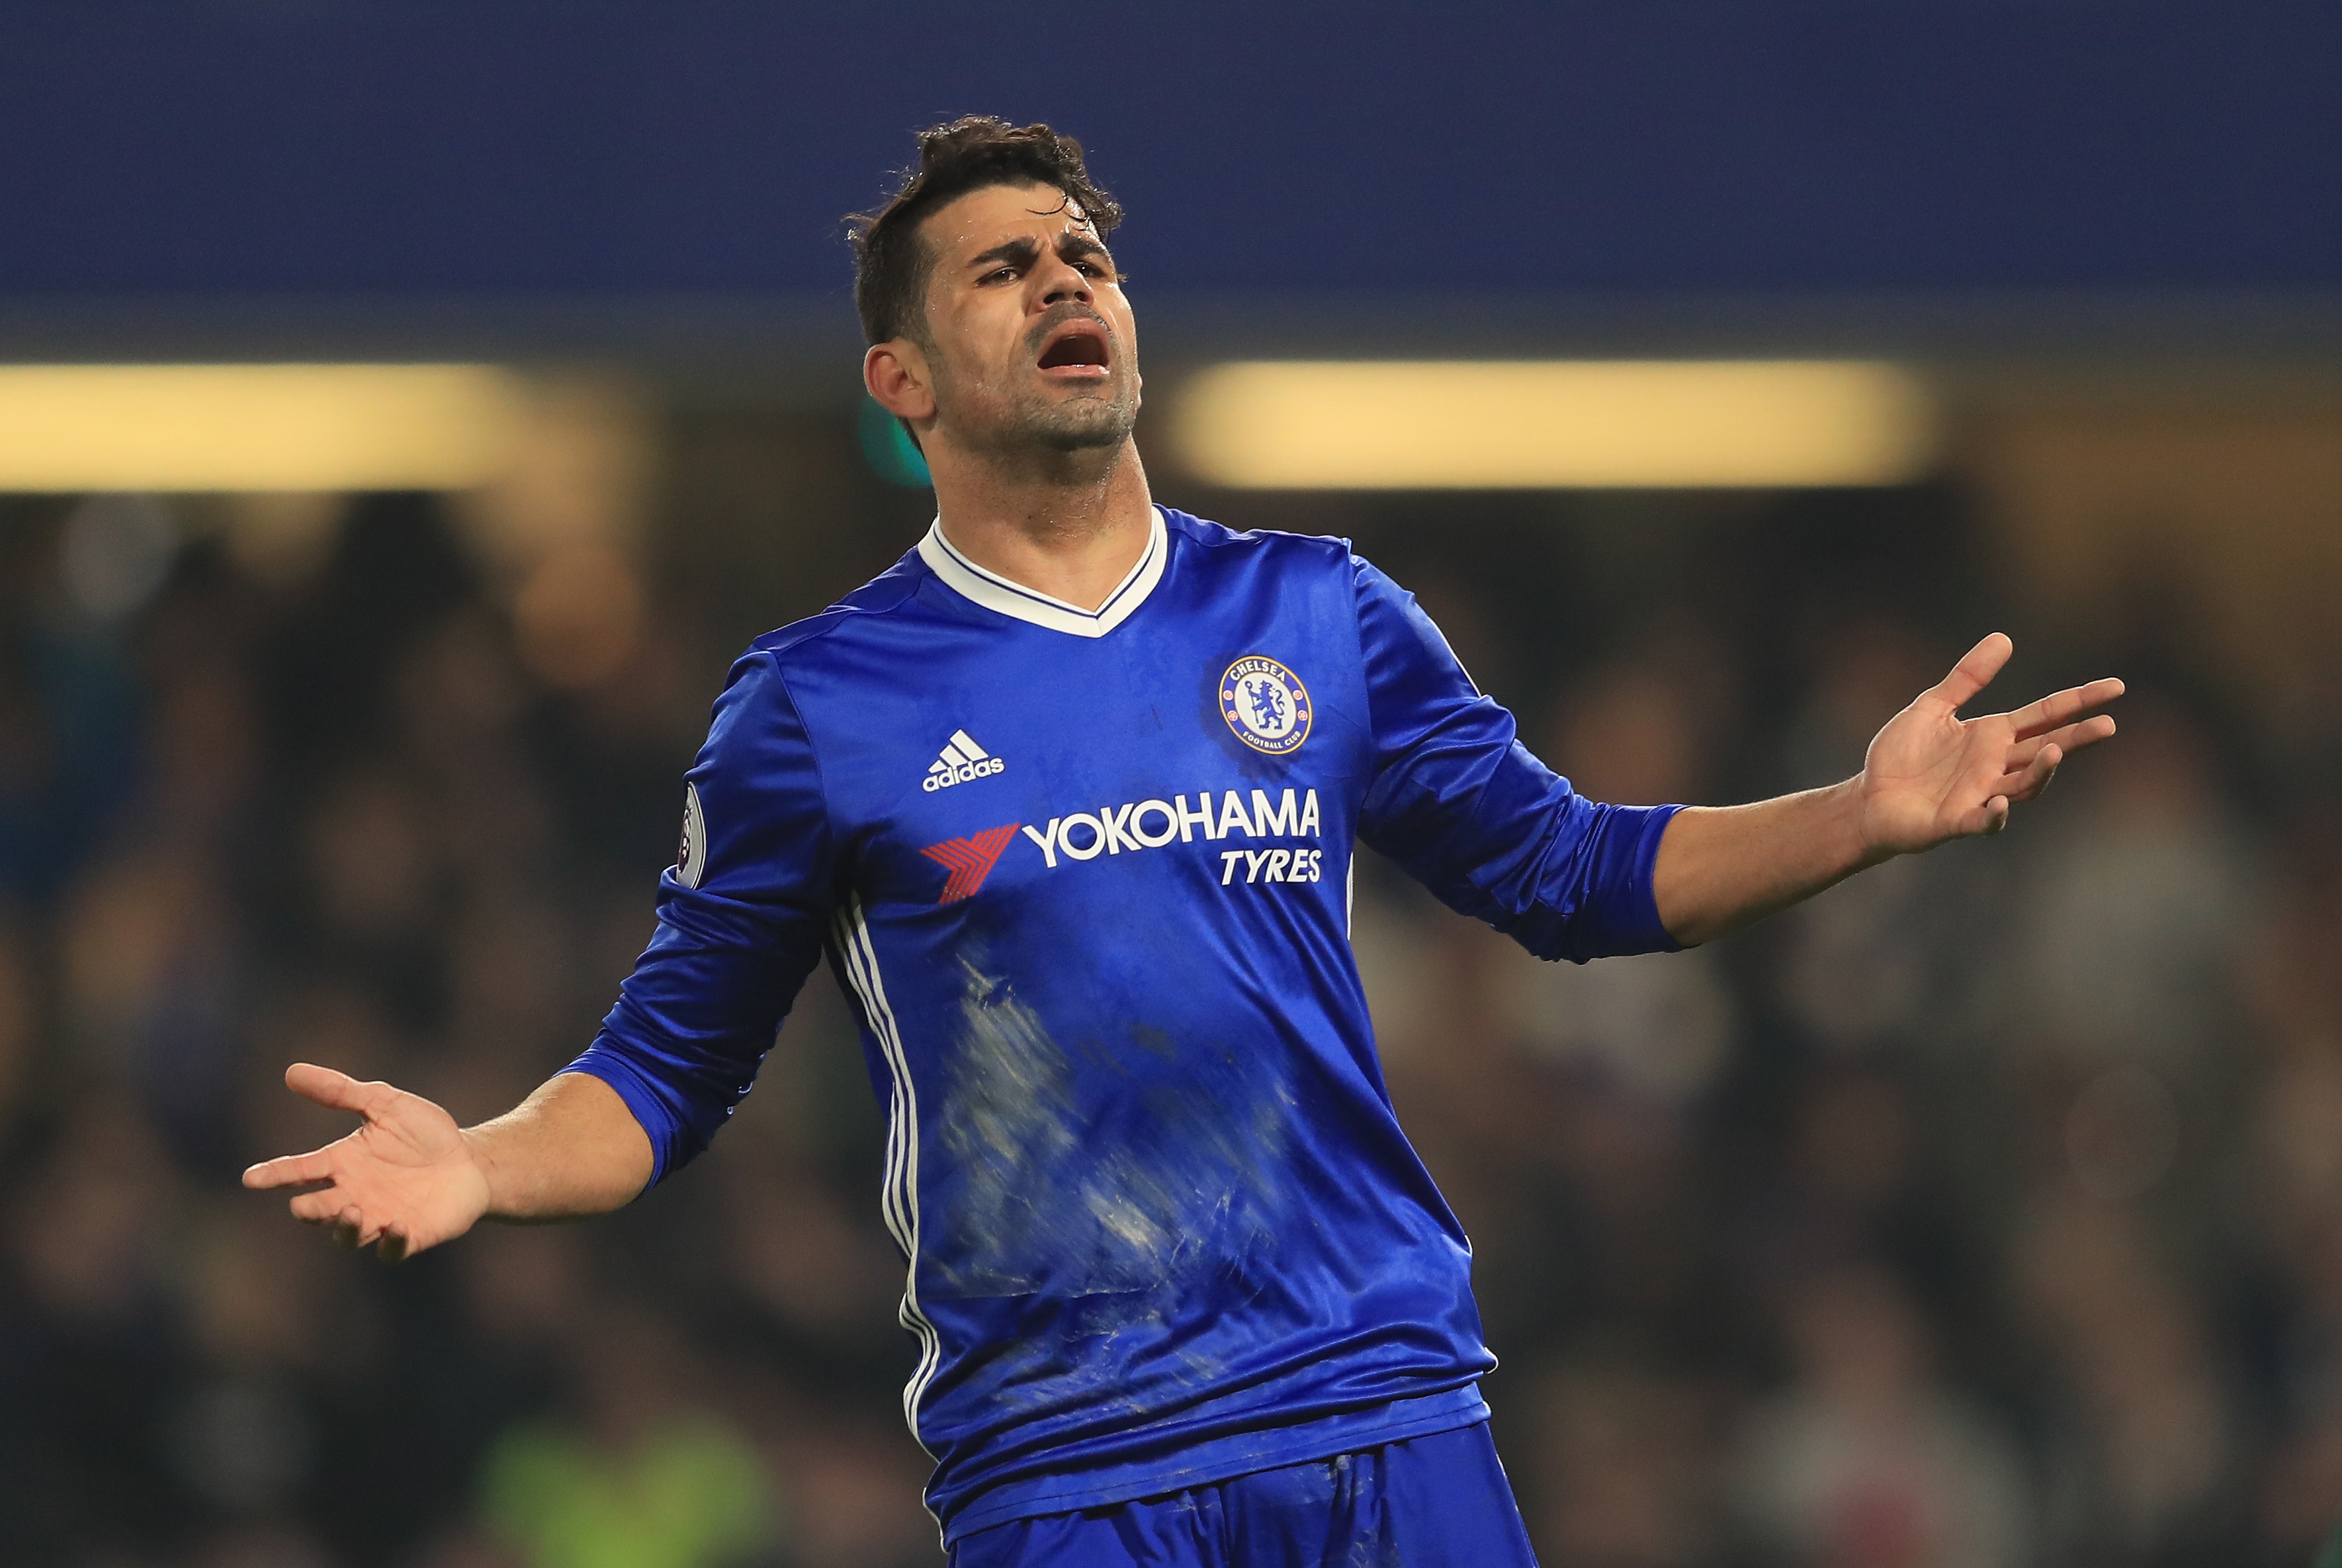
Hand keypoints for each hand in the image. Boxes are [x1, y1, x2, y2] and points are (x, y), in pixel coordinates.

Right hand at [242, 1063, 491, 1261]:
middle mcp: (354, 1195)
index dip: (274, 1175)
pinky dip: (391, 1241)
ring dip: (345, 1226)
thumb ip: (341, 1091)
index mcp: (342, 1164)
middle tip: (303, 1203)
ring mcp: (380, 1218)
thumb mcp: (384, 1103)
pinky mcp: (411, 1235)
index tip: (250, 1178)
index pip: (300, 1171)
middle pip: (319, 1210)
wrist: (471, 1160)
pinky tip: (397, 1226)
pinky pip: (392, 1248)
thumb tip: (291, 1071)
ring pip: (349, 1234)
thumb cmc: (424, 1133)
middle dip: (309, 1210)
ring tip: (350, 1209)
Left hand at [1857, 633, 2122, 856]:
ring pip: (2023, 785)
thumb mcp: (1932, 707)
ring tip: (2055, 751)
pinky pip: (1983, 820)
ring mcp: (1979, 795)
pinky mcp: (1955, 821)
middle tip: (2108, 725)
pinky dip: (1995, 815)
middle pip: (2045, 749)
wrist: (1868, 799)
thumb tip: (2004, 638)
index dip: (2079, 701)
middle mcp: (1994, 766)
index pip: (2045, 715)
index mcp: (1992, 736)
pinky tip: (2001, 803)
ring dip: (2041, 771)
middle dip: (2076, 739)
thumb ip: (1967, 678)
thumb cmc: (1900, 756)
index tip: (2116, 687)